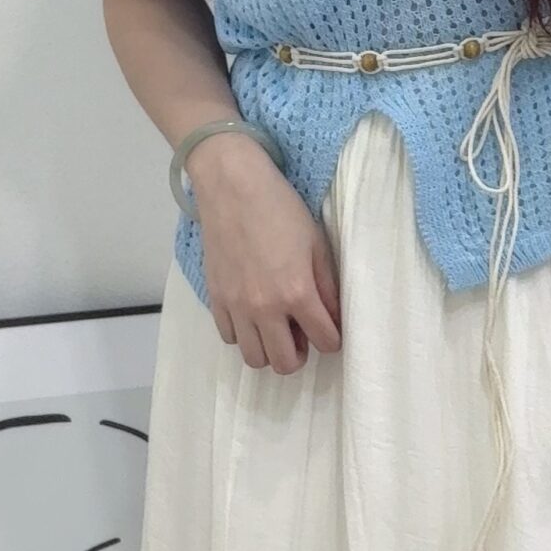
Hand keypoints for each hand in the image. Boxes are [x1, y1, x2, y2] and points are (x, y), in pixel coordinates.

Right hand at [185, 130, 343, 373]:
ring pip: (254, 359)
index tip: (331, 328)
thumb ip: (327, 285)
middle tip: (303, 333)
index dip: (333, 338)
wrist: (232, 187)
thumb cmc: (280, 208)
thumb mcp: (316, 243)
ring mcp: (237, 307)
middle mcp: (265, 308)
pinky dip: (245, 334)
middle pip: (285, 363)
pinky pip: (230, 338)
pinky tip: (253, 314)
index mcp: (297, 293)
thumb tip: (335, 316)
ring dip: (270, 350)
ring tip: (277, 328)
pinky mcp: (216, 299)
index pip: (325, 341)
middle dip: (301, 353)